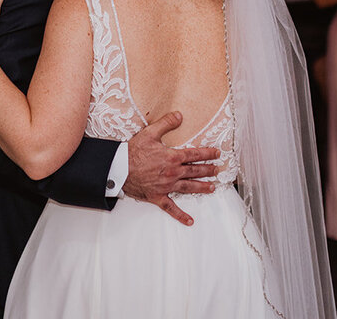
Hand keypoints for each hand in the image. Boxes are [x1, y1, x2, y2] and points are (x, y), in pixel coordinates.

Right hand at [124, 111, 219, 225]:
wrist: (118, 169)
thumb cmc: (133, 152)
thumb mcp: (150, 133)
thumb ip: (166, 123)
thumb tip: (180, 115)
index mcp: (172, 157)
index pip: (195, 154)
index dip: (207, 154)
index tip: (217, 153)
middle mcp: (173, 173)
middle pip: (195, 171)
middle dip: (208, 170)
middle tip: (217, 170)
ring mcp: (166, 186)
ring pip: (188, 187)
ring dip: (201, 187)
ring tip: (212, 188)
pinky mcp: (158, 197)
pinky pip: (171, 207)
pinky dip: (181, 215)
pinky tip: (190, 220)